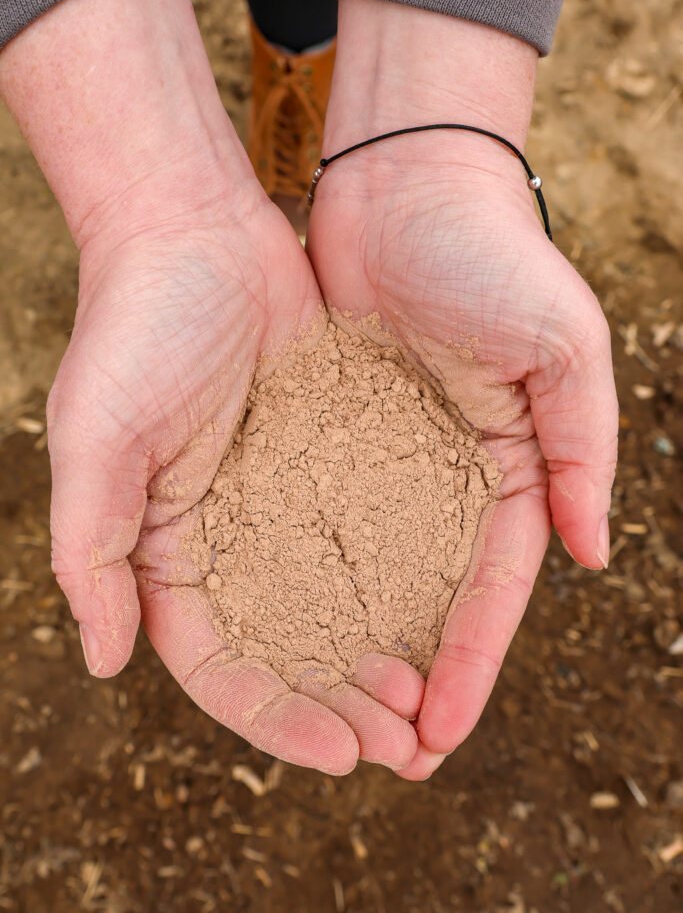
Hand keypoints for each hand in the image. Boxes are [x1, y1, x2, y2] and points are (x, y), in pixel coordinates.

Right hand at [0, 0, 420, 773]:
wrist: (197, 230)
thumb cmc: (134, 328)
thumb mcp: (95, 440)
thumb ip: (91, 550)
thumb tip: (104, 662)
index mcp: (166, 549)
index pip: (220, 665)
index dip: (275, 719)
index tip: (344, 754)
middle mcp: (227, 535)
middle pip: (287, 650)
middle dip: (342, 705)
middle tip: (406, 747)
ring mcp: (282, 496)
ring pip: (338, 602)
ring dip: (380, 657)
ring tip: (432, 698)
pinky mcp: (329, 453)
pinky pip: (372, 529)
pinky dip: (403, 578)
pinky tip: (445, 608)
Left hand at [308, 0, 618, 778]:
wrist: (403, 180)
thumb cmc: (492, 255)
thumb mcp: (561, 346)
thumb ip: (582, 449)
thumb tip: (592, 555)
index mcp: (511, 463)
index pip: (494, 587)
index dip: (471, 662)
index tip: (439, 733)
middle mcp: (447, 470)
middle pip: (431, 595)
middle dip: (415, 673)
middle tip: (384, 755)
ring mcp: (385, 452)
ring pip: (372, 567)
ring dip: (358, 639)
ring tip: (331, 711)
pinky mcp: (327, 425)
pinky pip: (316, 511)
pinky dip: (307, 570)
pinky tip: (282, 622)